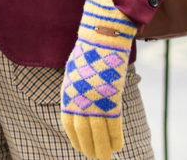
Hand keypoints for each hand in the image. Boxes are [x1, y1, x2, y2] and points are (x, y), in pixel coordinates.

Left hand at [60, 0, 136, 159]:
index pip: (68, 123)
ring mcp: (95, 99)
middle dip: (89, 148)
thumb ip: (77, 89)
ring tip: (106, 158)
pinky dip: (115, 137)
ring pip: (99, 132)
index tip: (80, 149)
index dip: (75, 139)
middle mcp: (79, 99)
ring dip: (103, 148)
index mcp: (68, 93)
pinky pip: (113, 124)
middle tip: (96, 158)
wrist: (101, 38)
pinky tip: (118, 146)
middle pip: (83, 132)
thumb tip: (80, 103)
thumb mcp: (75, 71)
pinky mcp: (111, 98)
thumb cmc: (90, 52)